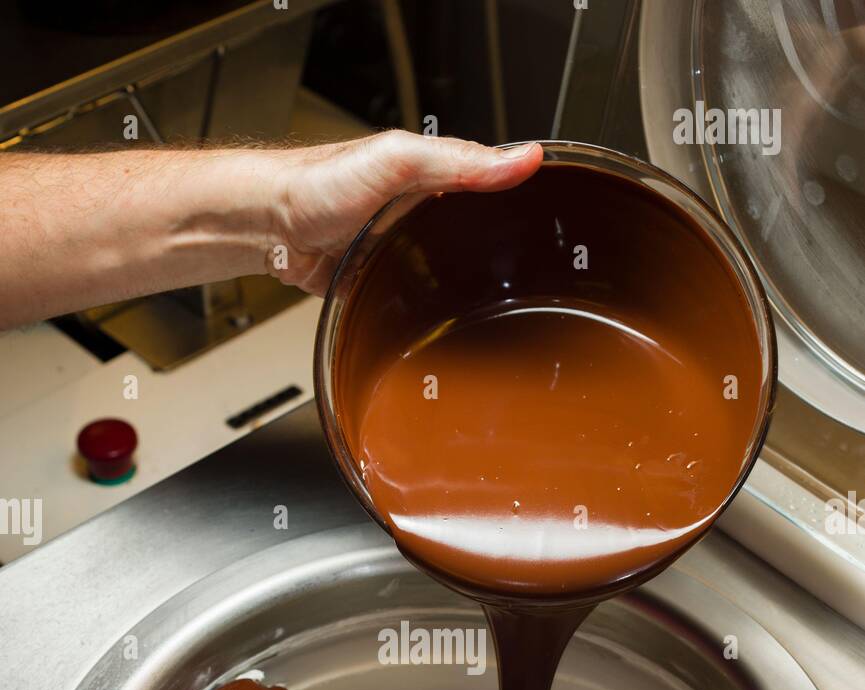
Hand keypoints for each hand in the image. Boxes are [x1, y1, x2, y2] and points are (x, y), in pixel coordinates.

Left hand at [265, 131, 542, 295]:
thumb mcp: (398, 162)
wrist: (269, 229)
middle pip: (473, 230)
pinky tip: (449, 321)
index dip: (523, 197)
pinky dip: (430, 308)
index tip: (561, 214)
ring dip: (467, 284)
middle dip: (501, 249)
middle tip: (537, 271)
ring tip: (503, 303)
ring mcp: (400, 247)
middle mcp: (417, 210)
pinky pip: (416, 296)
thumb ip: (459, 161)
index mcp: (429, 174)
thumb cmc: (317, 186)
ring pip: (448, 267)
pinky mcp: (380, 281)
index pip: (490, 180)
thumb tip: (523, 158)